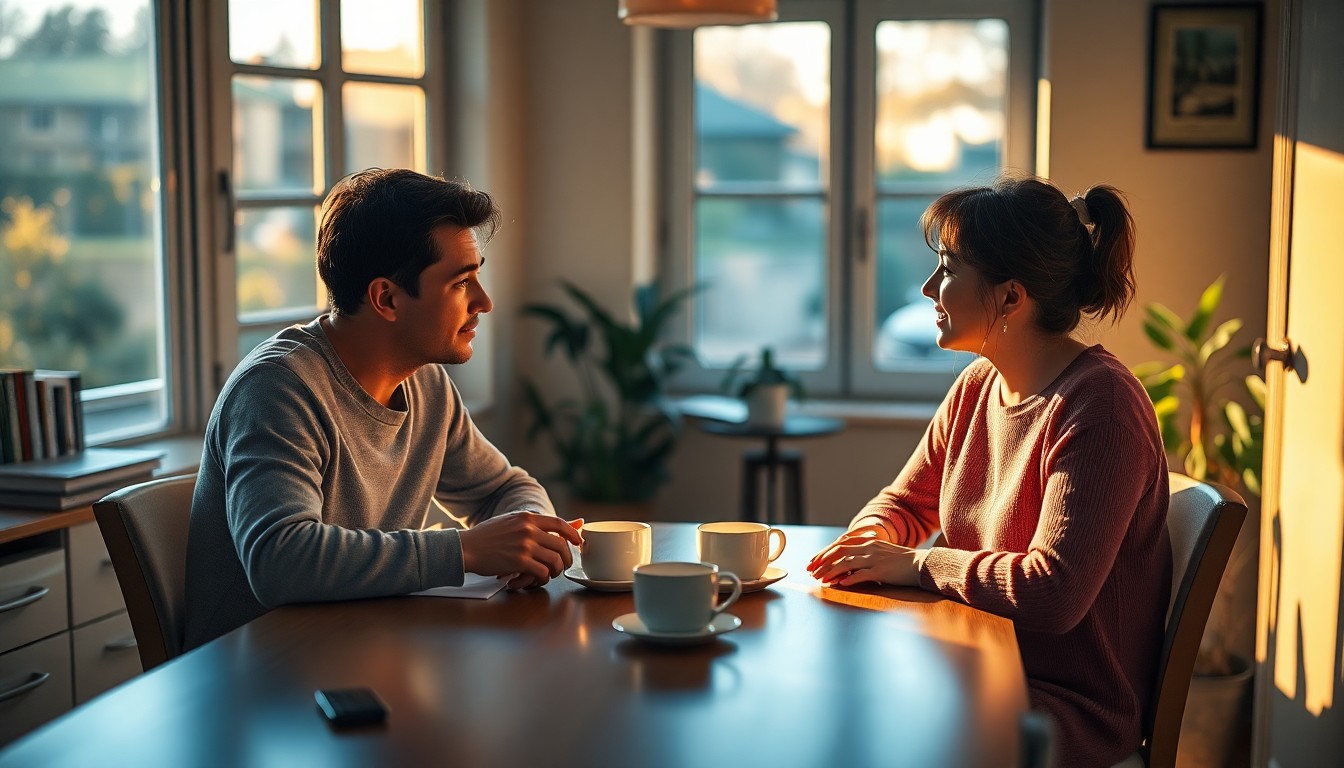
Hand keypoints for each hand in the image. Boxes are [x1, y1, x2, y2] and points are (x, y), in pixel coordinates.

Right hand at [460, 512, 582, 589]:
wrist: (465, 548)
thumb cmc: (487, 536)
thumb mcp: (511, 522)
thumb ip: (533, 523)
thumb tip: (560, 522)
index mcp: (527, 517)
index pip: (559, 523)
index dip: (573, 534)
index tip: (578, 543)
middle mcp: (528, 529)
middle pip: (561, 545)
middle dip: (567, 558)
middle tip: (563, 565)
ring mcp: (525, 545)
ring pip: (555, 561)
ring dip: (556, 571)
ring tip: (549, 574)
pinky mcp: (520, 562)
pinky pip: (543, 572)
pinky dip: (543, 579)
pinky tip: (536, 579)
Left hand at [807, 530, 921, 587]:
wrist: (922, 564)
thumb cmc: (901, 561)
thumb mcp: (881, 552)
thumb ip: (865, 554)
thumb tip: (847, 564)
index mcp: (868, 541)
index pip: (840, 544)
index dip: (824, 552)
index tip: (813, 561)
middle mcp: (869, 548)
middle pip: (839, 552)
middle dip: (822, 561)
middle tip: (811, 571)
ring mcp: (875, 558)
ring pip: (846, 563)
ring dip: (831, 571)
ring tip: (820, 579)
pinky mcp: (881, 571)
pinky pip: (861, 574)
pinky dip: (849, 579)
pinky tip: (840, 584)